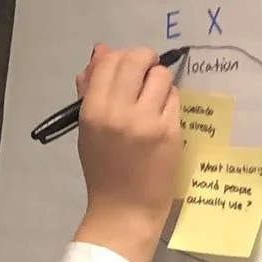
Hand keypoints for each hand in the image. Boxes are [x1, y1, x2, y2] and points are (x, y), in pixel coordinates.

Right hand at [70, 43, 181, 261]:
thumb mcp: (87, 129)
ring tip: (154, 100)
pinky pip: (174, 98)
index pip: (110, 61)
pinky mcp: (170, 132)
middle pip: (137, 60)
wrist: (124, 210)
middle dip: (144, 60)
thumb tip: (101, 51)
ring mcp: (147, 122)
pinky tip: (162, 117)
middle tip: (146, 73)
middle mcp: (119, 112)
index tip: (128, 70)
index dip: (121, 57)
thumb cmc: (103, 171)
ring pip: (161, 76)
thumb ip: (90, 89)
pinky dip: (169, 102)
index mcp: (93, 111)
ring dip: (159, 82)